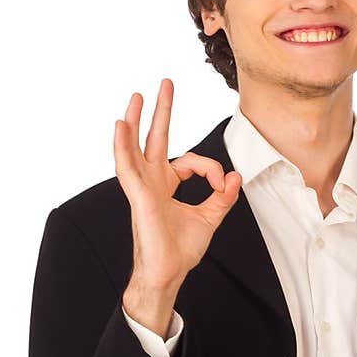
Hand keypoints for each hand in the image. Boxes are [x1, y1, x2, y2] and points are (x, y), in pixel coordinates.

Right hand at [114, 78, 241, 290]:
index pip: (189, 161)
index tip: (223, 184)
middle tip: (165, 83)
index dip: (211, 169)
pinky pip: (127, 167)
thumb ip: (223, 197)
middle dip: (161, 111)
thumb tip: (235, 176)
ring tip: (137, 97)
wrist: (168, 272)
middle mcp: (152, 182)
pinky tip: (120, 126)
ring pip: (135, 147)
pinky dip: (123, 146)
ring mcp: (142, 188)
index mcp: (166, 185)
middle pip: (154, 139)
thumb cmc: (180, 249)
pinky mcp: (139, 197)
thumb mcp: (210, 218)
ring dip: (135, 120)